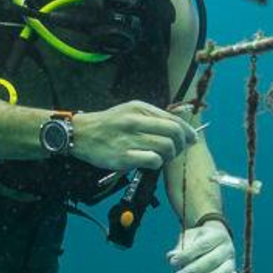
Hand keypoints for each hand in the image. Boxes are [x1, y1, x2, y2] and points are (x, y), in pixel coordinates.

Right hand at [73, 100, 197, 170]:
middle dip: (181, 145)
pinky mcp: (124, 156)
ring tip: (162, 158)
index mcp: (139, 109)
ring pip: (166, 147)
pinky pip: (152, 160)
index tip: (192, 139)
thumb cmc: (108, 124)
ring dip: (169, 155)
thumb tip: (178, 127)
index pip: (173, 119)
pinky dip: (156, 163)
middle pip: (173, 133)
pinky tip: (150, 163)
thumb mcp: (129, 111)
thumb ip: (151, 117)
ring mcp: (129, 139)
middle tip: (177, 151)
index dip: (187, 131)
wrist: (80, 134)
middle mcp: (135, 121)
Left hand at [166, 220, 240, 272]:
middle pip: (212, 260)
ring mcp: (232, 261)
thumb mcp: (190, 236)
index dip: (187, 254)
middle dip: (193, 270)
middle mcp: (227, 248)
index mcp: (217, 235)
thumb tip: (171, 256)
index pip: (202, 245)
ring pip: (224, 272)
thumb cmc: (200, 239)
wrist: (218, 238)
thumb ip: (181, 246)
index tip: (173, 262)